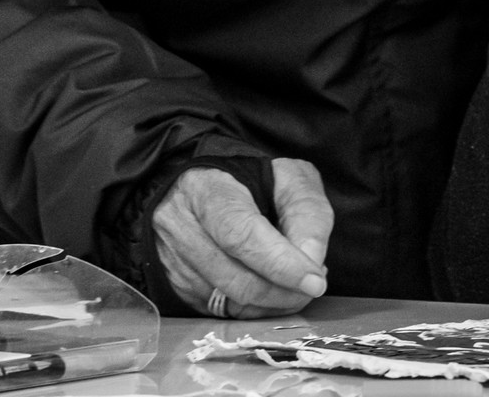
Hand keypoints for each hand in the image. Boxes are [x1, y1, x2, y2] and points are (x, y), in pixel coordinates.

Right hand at [152, 157, 331, 317]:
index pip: (242, 234)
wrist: (206, 186)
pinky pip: (218, 311)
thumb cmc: (254, 179)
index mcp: (209, 190)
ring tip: (297, 287)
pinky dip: (253, 308)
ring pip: (226, 301)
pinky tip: (272, 290)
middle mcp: (181, 228)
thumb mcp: (289, 176)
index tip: (314, 281)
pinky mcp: (176, 286)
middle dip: (281, 291)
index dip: (279, 263)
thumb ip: (306, 212)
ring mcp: (173, 262)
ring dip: (270, 303)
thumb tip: (312, 261)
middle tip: (313, 288)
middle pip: (234, 277)